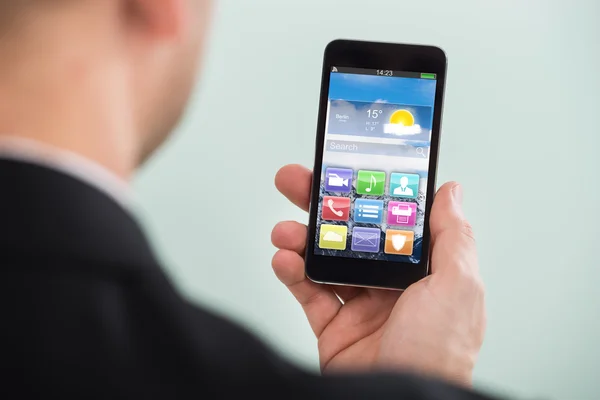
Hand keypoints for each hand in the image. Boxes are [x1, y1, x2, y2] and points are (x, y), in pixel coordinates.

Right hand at [271, 164, 485, 385]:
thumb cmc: (439, 354)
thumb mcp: (458, 286)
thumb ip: (452, 236)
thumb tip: (450, 193)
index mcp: (424, 273)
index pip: (390, 221)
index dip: (367, 195)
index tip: (346, 171)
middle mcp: (392, 287)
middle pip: (351, 235)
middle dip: (323, 208)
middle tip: (297, 183)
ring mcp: (361, 308)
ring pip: (324, 261)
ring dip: (300, 240)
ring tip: (285, 230)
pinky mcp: (334, 329)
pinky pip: (308, 294)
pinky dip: (291, 273)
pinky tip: (284, 259)